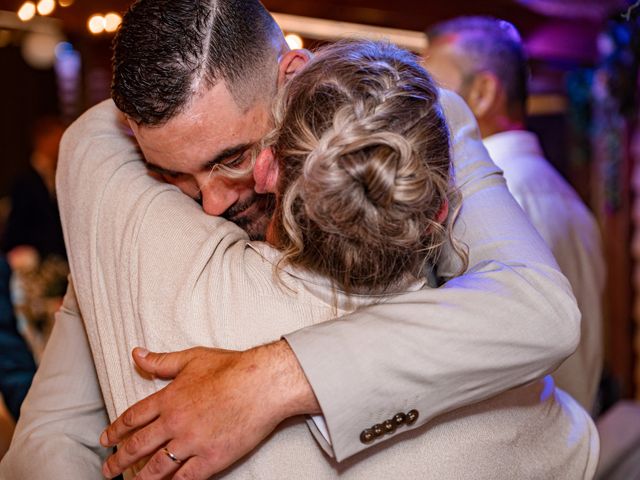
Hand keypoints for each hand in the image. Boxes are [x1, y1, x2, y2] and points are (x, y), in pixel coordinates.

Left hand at [100, 340, 319, 479]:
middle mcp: (174, 423)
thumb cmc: (232, 368)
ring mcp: (192, 443)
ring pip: (156, 468)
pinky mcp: (211, 459)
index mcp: (169, 399)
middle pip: (138, 446)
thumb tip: (137, 354)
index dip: (116, 430)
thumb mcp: (193, 358)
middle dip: (119, 461)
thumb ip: (162, 361)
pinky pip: (184, 479)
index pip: (133, 418)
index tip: (106, 439)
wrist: (262, 384)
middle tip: (109, 469)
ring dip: (140, 479)